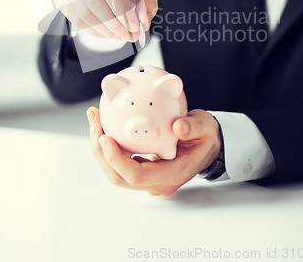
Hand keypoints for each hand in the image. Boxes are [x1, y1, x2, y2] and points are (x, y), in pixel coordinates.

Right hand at [53, 0, 157, 41]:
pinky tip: (107, 33)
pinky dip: (93, 30)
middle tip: (129, 35)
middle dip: (114, 23)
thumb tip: (143, 22)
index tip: (134, 26)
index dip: (121, 9)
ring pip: (84, 11)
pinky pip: (75, 18)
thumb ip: (148, 1)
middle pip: (94, 0)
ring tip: (120, 36)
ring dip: (105, 30)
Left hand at [87, 107, 221, 195]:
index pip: (136, 175)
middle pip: (119, 176)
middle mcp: (157, 182)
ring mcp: (149, 179)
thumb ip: (193, 127)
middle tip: (95, 124)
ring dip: (101, 148)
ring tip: (95, 120)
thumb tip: (178, 127)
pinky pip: (119, 162)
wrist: (207, 143)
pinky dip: (108, 146)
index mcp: (172, 174)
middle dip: (101, 152)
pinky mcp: (143, 170)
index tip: (105, 137)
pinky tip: (104, 124)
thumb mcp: (205, 127)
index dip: (117, 159)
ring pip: (115, 171)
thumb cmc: (205, 135)